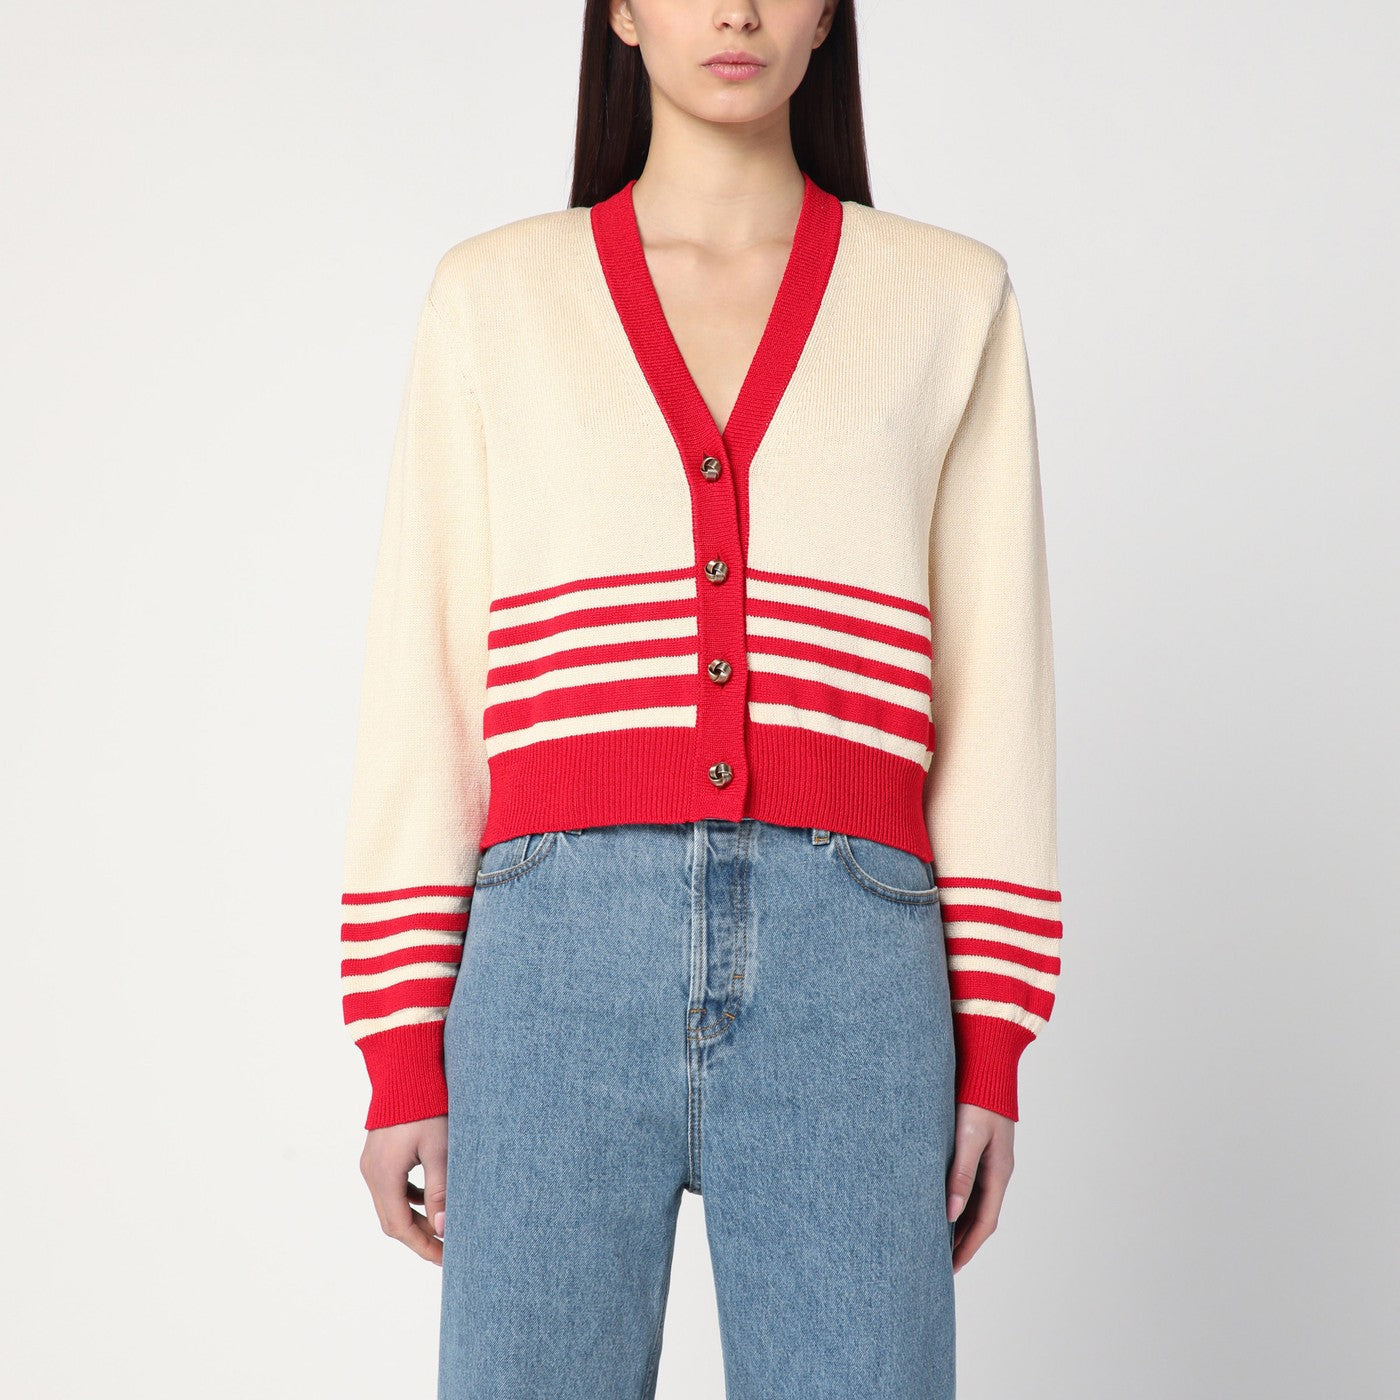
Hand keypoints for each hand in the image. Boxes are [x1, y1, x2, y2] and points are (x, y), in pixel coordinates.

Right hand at [359, 1115, 448, 1265]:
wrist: (406, 1070)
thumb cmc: (426, 1107)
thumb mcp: (439, 1149)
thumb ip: (440, 1190)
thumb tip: (443, 1229)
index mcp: (384, 1176)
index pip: (401, 1227)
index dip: (424, 1246)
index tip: (447, 1258)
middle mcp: (371, 1173)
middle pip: (393, 1220)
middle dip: (420, 1237)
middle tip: (447, 1248)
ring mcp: (371, 1164)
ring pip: (391, 1205)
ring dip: (415, 1219)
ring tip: (441, 1227)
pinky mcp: (377, 1154)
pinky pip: (390, 1188)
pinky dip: (409, 1199)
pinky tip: (428, 1198)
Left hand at [945, 1102, 1013, 1273]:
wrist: (987, 1064)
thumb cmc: (978, 1098)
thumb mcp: (969, 1136)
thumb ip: (962, 1173)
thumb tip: (950, 1213)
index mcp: (999, 1171)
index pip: (985, 1222)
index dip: (968, 1247)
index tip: (951, 1269)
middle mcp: (997, 1169)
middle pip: (981, 1216)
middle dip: (963, 1242)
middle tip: (940, 1264)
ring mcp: (990, 1159)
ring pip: (975, 1200)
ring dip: (959, 1222)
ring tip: (936, 1240)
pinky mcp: (979, 1146)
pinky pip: (969, 1183)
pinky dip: (957, 1200)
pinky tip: (940, 1202)